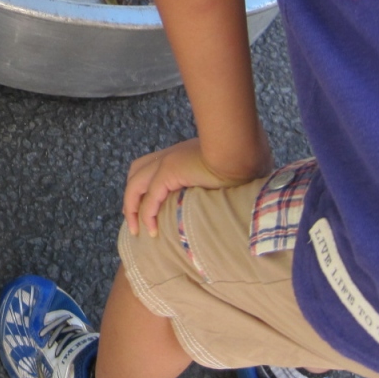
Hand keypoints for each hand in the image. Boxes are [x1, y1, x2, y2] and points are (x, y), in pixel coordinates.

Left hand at [122, 137, 271, 236]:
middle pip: (137, 171)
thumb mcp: (235, 168)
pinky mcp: (169, 172)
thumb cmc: (246, 154)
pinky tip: (150, 230)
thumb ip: (231, 178)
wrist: (242, 147)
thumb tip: (245, 188)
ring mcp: (167, 162)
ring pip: (136, 185)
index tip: (150, 204)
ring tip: (134, 230)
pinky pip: (149, 197)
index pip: (155, 164)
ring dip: (132, 208)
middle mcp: (171, 155)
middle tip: (133, 216)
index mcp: (183, 153)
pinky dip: (145, 213)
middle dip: (132, 194)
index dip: (148, 182)